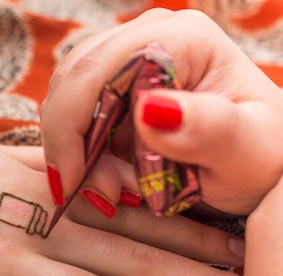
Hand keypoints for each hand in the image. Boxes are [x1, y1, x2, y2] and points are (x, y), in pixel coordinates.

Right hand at [40, 8, 282, 214]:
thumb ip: (207, 130)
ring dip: (74, 150)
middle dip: (70, 143)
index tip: (71, 183)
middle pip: (72, 81)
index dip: (70, 127)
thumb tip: (150, 108)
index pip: (98, 70)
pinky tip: (104, 175)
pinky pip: (76, 111)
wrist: (255, 162)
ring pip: (66, 97)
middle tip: (97, 194)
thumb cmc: (256, 160)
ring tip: (110, 188)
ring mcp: (130, 55)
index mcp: (184, 39)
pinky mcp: (117, 80)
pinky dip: (79, 148)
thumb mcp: (244, 156)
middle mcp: (151, 35)